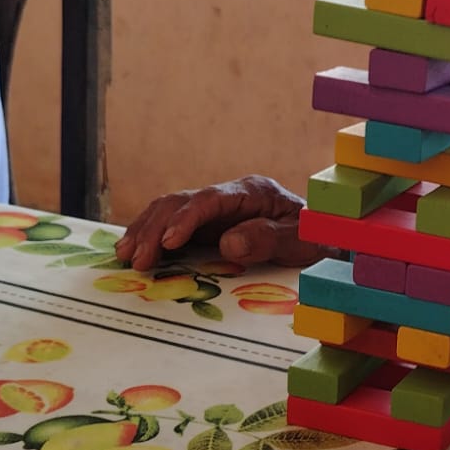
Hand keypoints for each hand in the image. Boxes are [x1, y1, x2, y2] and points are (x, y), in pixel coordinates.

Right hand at [114, 175, 325, 270]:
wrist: (324, 240)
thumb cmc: (316, 239)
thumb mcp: (301, 240)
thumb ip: (268, 239)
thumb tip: (228, 243)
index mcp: (251, 192)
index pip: (210, 199)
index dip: (186, 219)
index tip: (169, 242)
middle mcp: (228, 197)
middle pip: (181, 202)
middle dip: (155, 228)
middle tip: (136, 258)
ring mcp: (216, 211)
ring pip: (170, 211)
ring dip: (145, 231)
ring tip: (125, 256)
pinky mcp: (208, 227)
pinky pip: (173, 226)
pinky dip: (152, 237)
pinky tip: (134, 251)